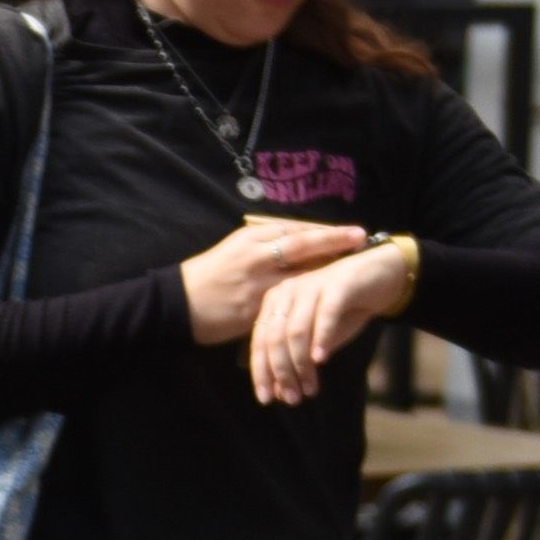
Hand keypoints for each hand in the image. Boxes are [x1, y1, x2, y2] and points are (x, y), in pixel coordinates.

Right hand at [181, 216, 357, 344]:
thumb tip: (298, 244)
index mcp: (252, 238)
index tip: (352, 232)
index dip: (326, 232)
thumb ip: (265, 247)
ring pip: (300, 273)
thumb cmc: (208, 277)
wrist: (177, 304)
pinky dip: (308, 302)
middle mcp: (256, 255)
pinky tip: (327, 303)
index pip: (297, 231)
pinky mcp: (253, 308)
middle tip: (362, 239)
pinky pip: (287, 304)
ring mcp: (255, 282)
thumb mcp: (235, 251)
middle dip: (334, 242)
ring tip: (353, 271)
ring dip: (327, 272)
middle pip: (303, 245)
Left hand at [247, 244, 412, 402]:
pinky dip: (322, 338)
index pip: (261, 342)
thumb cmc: (343, 310)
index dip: (262, 373)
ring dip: (301, 364)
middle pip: (275, 338)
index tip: (266, 400)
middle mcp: (288, 291)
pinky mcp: (338, 284)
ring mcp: (312, 285)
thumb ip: (298, 361)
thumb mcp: (317, 340)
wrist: (379, 276)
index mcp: (275, 302)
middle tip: (292, 399)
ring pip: (297, 330)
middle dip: (282, 373)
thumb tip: (280, 394)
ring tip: (310, 389)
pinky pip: (326, 314)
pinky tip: (321, 360)